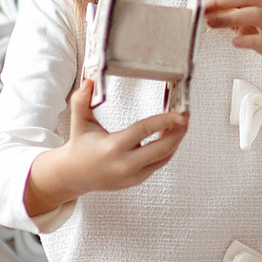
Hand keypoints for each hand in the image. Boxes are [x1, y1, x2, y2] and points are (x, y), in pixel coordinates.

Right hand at [23, 77, 187, 215]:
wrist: (74, 175)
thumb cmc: (79, 146)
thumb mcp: (79, 122)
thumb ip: (81, 101)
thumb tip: (89, 81)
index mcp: (112, 147)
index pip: (144, 131)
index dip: (165, 121)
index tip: (179, 113)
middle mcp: (125, 164)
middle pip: (162, 148)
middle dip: (178, 132)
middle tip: (186, 116)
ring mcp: (133, 175)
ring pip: (164, 157)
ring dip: (175, 140)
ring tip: (181, 123)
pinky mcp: (137, 180)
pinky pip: (158, 164)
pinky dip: (167, 150)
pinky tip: (170, 135)